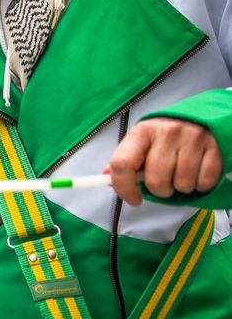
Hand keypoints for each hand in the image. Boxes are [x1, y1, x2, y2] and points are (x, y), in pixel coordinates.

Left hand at [108, 117, 222, 205]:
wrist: (198, 120)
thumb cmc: (164, 138)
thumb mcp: (141, 143)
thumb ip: (125, 161)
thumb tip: (105, 177)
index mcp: (141, 132)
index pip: (122, 163)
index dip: (124, 187)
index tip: (133, 198)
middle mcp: (166, 132)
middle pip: (156, 181)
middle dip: (160, 190)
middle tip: (165, 181)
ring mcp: (192, 138)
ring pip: (182, 184)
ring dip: (181, 187)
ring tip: (182, 173)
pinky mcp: (214, 146)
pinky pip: (204, 182)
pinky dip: (201, 185)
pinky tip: (197, 172)